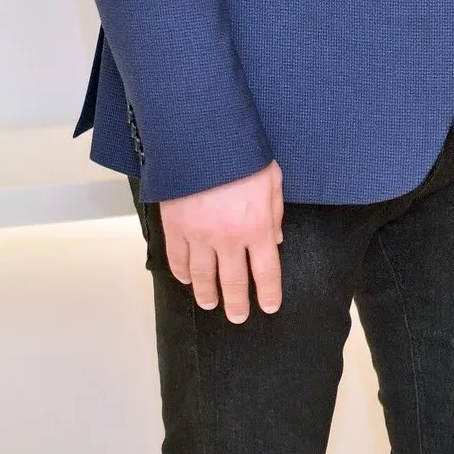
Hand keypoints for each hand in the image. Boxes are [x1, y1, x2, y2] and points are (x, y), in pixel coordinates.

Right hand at [160, 160, 284, 322]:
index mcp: (257, 226)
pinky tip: (187, 280)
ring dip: (208, 294)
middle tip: (238, 317)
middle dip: (237, 303)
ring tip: (211, 304)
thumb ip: (274, 212)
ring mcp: (199, 235)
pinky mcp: (176, 227)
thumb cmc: (241, 152)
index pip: (267, 271)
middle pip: (234, 282)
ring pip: (203, 277)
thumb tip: (277, 239)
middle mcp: (229, 238)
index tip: (269, 307)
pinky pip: (178, 259)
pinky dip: (182, 274)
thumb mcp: (271, 177)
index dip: (269, 293)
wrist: (202, 136)